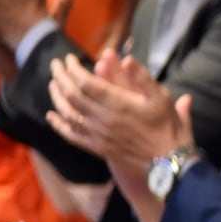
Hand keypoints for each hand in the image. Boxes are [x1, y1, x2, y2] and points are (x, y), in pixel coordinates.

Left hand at [47, 49, 189, 175]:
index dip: (73, 69)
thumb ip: (142, 78)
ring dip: (57, 97)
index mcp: (118, 104)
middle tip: (55, 65)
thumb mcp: (162, 98)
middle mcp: (104, 119)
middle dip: (61, 77)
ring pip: (69, 113)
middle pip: (72, 95)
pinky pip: (73, 135)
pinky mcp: (98, 148)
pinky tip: (51, 116)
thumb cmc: (168, 127)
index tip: (70, 58)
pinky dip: (59, 125)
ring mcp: (98, 135)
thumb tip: (125, 59)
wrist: (169, 162)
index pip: (85, 82)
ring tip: (53, 84)